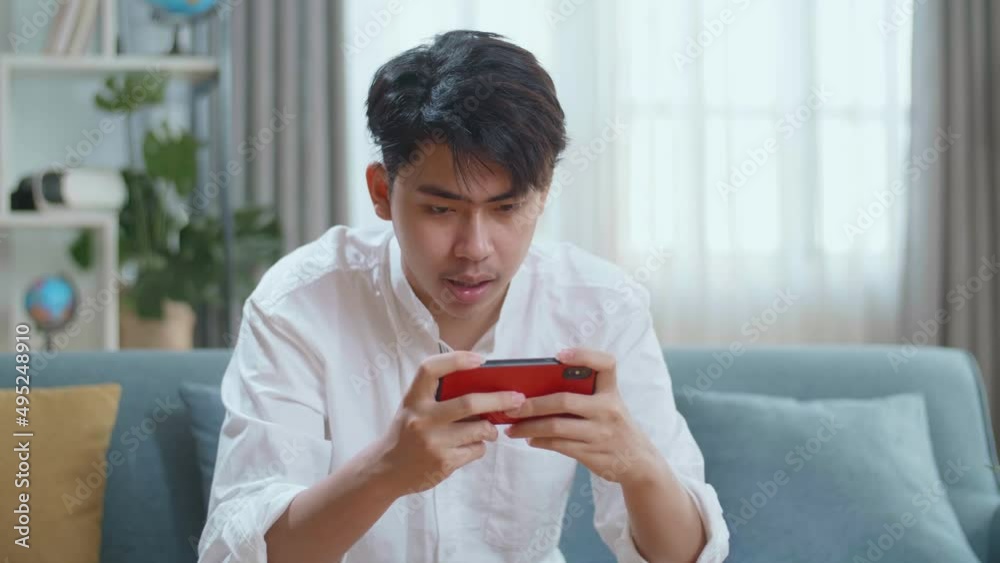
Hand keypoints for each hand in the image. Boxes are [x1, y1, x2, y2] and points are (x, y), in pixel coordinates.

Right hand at [375, 351, 526, 495]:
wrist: (386, 470)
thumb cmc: (407, 432)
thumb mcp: (413, 408)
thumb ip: (438, 396)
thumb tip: (483, 385)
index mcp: (413, 399)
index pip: (431, 369)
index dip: (456, 359)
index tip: (480, 360)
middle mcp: (422, 419)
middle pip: (469, 403)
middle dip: (499, 399)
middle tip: (517, 398)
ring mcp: (433, 442)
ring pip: (480, 429)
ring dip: (491, 429)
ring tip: (489, 429)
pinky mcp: (444, 463)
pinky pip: (477, 449)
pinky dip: (480, 446)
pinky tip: (471, 445)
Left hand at [503, 348, 662, 485]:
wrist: (638, 462)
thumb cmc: (614, 426)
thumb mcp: (609, 405)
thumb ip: (584, 395)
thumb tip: (537, 391)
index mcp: (612, 392)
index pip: (606, 364)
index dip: (584, 355)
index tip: (559, 355)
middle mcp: (608, 410)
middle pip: (564, 401)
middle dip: (533, 404)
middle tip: (512, 405)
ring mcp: (600, 434)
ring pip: (556, 427)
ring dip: (529, 427)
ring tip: (512, 427)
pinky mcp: (592, 454)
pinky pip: (558, 445)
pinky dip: (540, 441)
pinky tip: (529, 439)